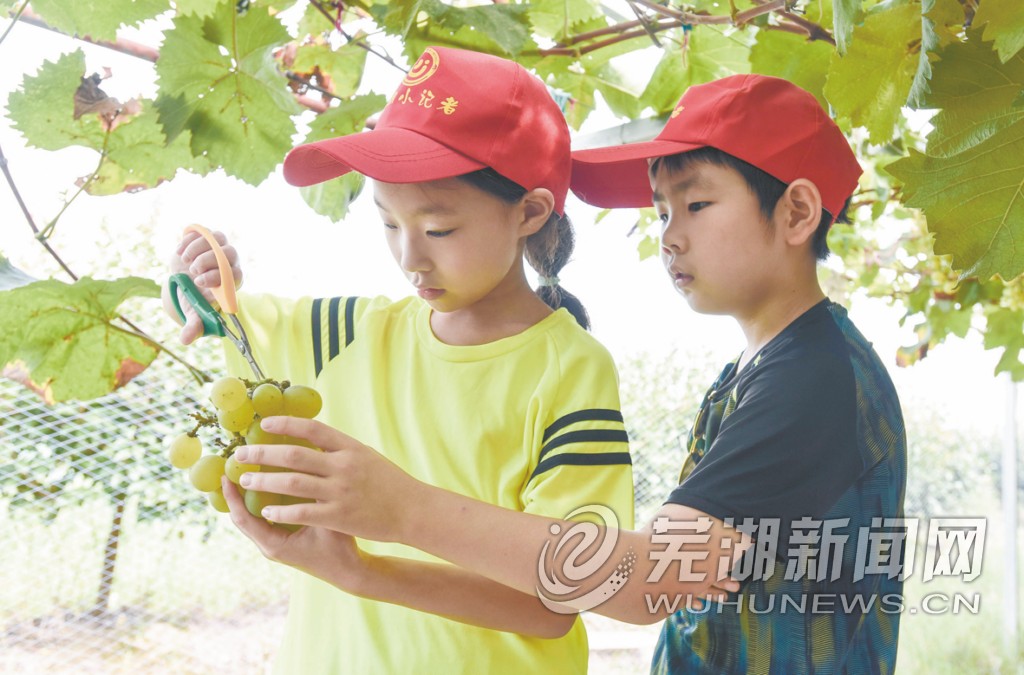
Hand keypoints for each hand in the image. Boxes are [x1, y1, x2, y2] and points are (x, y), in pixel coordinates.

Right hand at [162, 229, 243, 344]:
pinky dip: (190, 239)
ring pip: (218, 239)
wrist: (183, 279)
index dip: (219, 276)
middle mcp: (230, 262)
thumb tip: (185, 340)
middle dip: (209, 261)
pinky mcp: (206, 236)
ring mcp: (219, 247)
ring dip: (199, 249)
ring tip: (184, 261)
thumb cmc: (194, 297)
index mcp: (232, 282)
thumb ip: (194, 325)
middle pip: (230, 254)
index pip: (236, 275)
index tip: (200, 283)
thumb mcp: (193, 312)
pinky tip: (180, 252)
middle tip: (192, 271)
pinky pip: (204, 231)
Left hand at [221, 476, 369, 591]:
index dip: (233, 497)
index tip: (226, 476)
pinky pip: (265, 519)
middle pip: (243, 518)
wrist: (349, 572)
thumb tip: (303, 469)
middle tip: (232, 469)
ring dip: (247, 498)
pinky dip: (261, 502)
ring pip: (252, 519)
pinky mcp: (283, 540)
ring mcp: (275, 544)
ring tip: (245, 473)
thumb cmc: (340, 549)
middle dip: (235, 495)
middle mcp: (270, 546)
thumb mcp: (327, 522)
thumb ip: (313, 500)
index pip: (244, 519)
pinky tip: (267, 485)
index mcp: (275, 544)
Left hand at [231, 416, 420, 542]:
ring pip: (291, 483)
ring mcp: (340, 491)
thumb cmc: (388, 483)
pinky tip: (265, 511)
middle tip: (241, 453)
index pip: (312, 429)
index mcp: (350, 448)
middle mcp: (344, 466)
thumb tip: (311, 436)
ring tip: (245, 479)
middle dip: (263, 453)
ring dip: (264, 480)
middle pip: (294, 455)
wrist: (413, 511)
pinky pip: (301, 512)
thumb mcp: (366, 456)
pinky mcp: (338, 516)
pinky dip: (280, 511)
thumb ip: (339, 448)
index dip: (286, 424)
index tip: (263, 424)